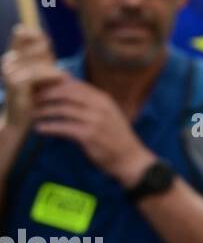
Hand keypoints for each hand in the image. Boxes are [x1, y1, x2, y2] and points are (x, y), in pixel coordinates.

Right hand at [2, 26, 64, 133]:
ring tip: (63, 77)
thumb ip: (43, 56)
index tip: (49, 46)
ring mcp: (10, 71)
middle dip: (50, 57)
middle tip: (57, 71)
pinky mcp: (15, 83)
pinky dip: (51, 75)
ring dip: (53, 69)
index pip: (23, 33)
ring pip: (39, 61)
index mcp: (14, 55)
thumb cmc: (35, 93)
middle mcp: (9, 60)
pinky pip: (37, 73)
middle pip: (37, 47)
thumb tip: (46, 38)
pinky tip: (61, 78)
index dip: (38, 35)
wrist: (20, 118)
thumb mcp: (41, 71)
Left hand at [31, 76, 154, 184]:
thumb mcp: (107, 113)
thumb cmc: (115, 136)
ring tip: (33, 115)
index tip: (41, 90)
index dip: (55, 85)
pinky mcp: (89, 135)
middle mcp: (100, 106)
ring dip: (45, 111)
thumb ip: (90, 101)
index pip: (75, 85)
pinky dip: (49, 127)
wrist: (130, 158)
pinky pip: (64, 127)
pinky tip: (40, 129)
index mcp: (103, 99)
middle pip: (68, 93)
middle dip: (47, 95)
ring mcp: (95, 120)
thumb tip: (70, 87)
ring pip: (64, 109)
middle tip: (33, 100)